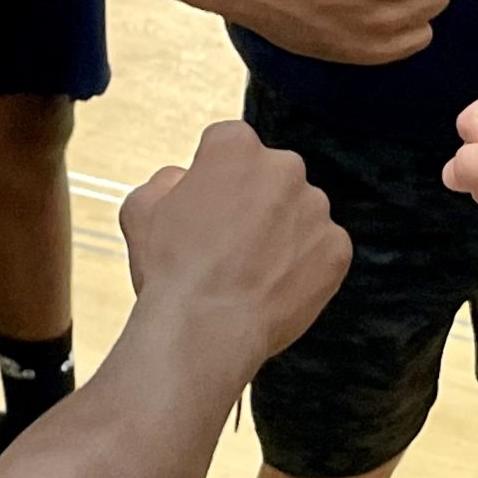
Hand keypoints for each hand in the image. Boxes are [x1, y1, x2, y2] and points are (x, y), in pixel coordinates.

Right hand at [121, 122, 350, 364]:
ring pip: (298, 213)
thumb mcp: (140, 210)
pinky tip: (272, 286)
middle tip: (228, 244)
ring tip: (249, 272)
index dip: (213, 179)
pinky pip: (322, 249)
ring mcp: (315, 208)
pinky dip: (304, 265)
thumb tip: (182, 180)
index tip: (205, 207)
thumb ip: (166, 180)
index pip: (229, 146)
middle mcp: (283, 167)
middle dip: (254, 203)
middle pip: (270, 178)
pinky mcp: (336, 248)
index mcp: (236, 146)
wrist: (205, 331)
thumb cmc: (170, 271)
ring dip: (280, 234)